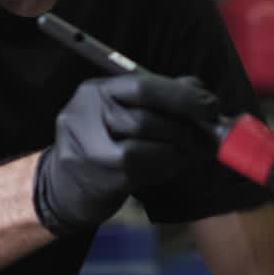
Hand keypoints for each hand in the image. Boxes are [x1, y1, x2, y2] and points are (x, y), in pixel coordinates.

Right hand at [33, 73, 219, 235]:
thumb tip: (200, 93)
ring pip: (147, 143)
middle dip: (186, 128)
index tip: (211, 107)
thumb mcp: (123, 113)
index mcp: (95, 91)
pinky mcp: (98, 175)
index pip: (143, 85)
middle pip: (147, 117)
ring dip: (177, 150)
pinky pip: (144, 167)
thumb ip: (159, 98)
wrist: (62, 189)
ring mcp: (88, 146)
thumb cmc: (103, 145)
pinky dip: (164, 166)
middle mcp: (86, 114)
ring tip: (186, 153)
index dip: (182, 96)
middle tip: (208, 138)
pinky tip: (166, 167)